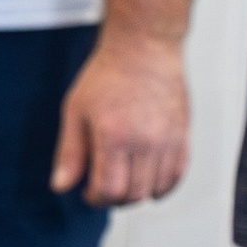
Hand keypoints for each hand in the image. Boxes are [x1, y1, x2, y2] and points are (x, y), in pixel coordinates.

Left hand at [51, 29, 190, 205]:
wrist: (144, 48)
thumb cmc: (109, 74)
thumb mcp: (76, 110)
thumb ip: (70, 152)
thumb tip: (62, 185)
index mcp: (115, 136)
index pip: (108, 190)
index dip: (95, 198)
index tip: (89, 192)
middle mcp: (145, 142)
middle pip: (133, 194)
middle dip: (115, 199)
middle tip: (105, 188)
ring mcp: (168, 140)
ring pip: (156, 189)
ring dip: (138, 194)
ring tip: (126, 182)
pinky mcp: (183, 135)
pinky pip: (177, 175)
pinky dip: (164, 186)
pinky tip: (150, 181)